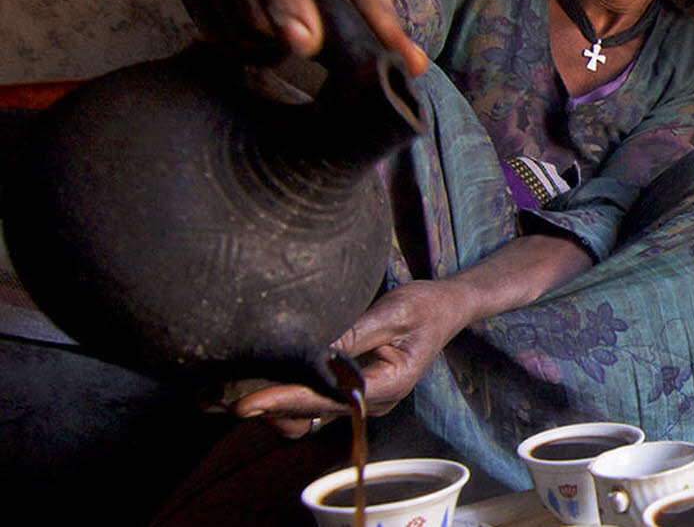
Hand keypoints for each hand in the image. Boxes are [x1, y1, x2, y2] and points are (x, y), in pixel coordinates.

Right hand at [173, 0, 426, 73]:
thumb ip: (381, 16)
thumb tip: (412, 66)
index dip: (287, 4)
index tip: (302, 43)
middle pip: (254, 12)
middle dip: (286, 32)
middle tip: (311, 22)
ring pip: (229, 26)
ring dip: (261, 39)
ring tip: (286, 15)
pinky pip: (208, 26)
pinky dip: (236, 34)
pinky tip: (258, 15)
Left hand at [230, 280, 469, 437]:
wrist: (446, 308)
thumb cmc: (423, 306)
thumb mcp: (390, 312)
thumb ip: (351, 334)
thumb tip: (309, 347)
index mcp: (389, 384)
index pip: (327, 397)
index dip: (284, 400)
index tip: (246, 404)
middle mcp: (374, 401)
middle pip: (314, 412)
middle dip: (271, 407)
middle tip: (221, 401)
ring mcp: (364, 400)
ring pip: (312, 412)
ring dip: (276, 404)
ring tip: (231, 392)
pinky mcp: (353, 391)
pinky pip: (316, 401)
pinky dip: (288, 395)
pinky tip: (260, 383)